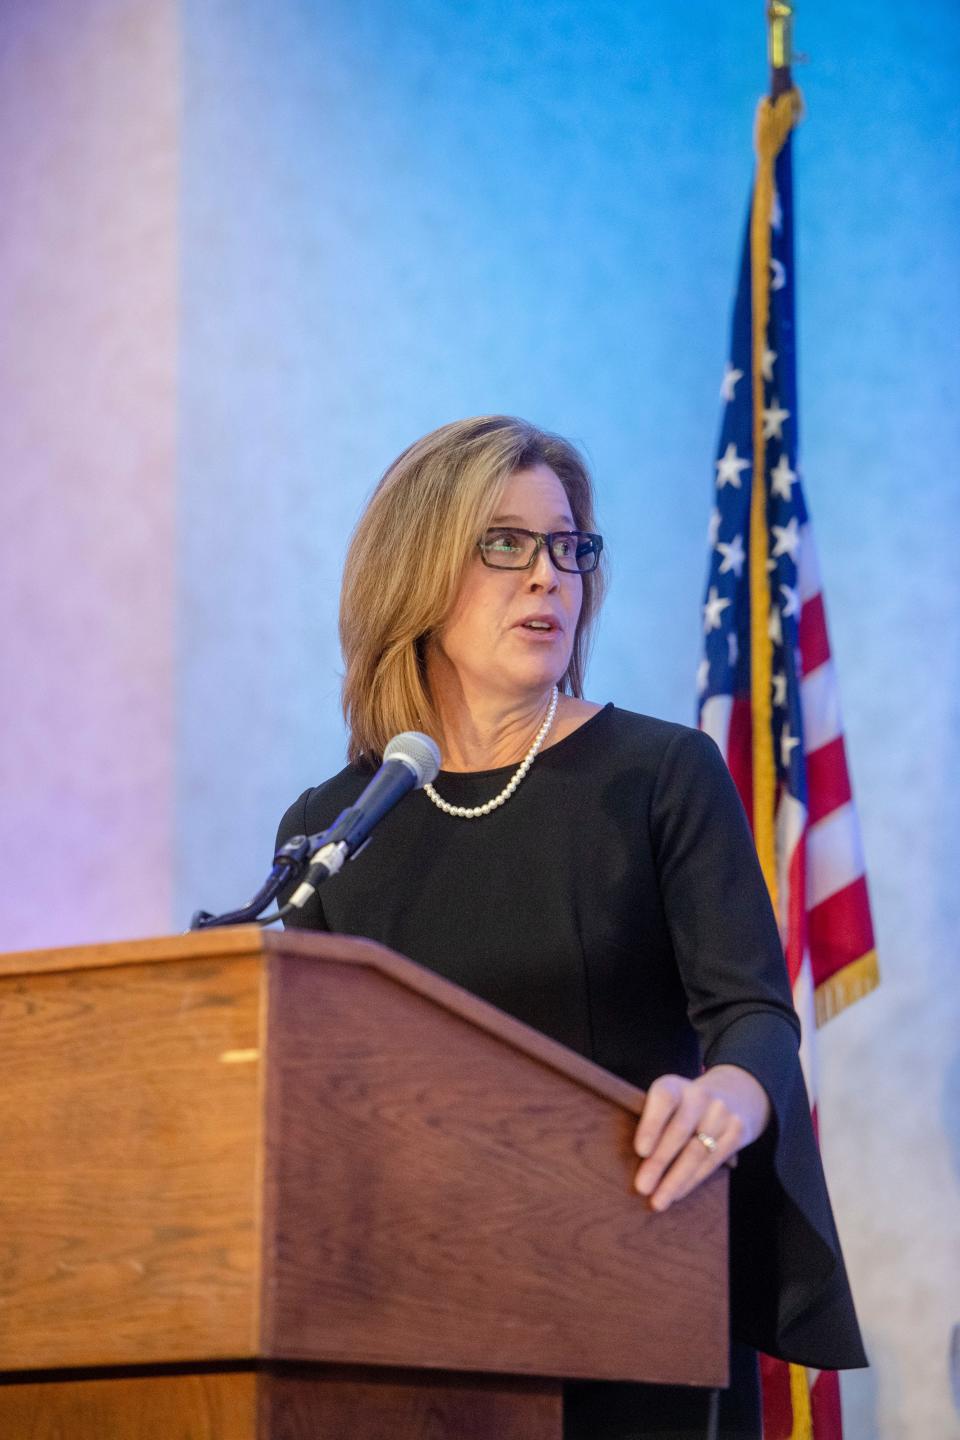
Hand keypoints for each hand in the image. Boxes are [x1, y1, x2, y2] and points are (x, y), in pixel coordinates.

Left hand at [632, 1065, 770, 1212]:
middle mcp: (700, 1095)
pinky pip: (712, 1161)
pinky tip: (677, 1193)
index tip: (640, 1151)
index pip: (664, 1099)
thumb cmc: (683, 1106)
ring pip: (697, 1151)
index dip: (652, 1124)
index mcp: (675, 1085)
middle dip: (659, 1162)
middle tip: (642, 1187)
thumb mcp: (668, 1101)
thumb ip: (652, 1120)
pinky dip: (692, 1180)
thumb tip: (627, 1160)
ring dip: (675, 1180)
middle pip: (679, 1131)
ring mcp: (722, 1113)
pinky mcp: (737, 1131)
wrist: (733, 1094)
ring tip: (658, 1200)